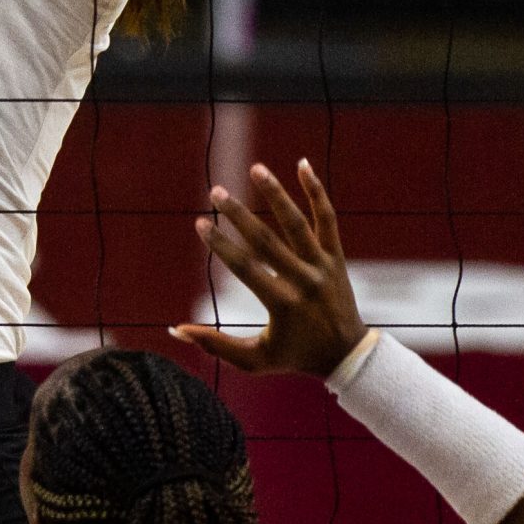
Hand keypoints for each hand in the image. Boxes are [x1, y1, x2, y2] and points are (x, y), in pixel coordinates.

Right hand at [171, 159, 369, 378]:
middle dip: (238, 215)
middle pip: (267, 241)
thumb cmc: (296, 356)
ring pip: (298, 223)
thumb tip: (175, 329)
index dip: (221, 245)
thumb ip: (215, 344)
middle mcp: (305, 281)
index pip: (246, 268)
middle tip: (216, 191)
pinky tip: (302, 164)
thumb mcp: (254, 359)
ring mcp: (323, 266)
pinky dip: (317, 191)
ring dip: (276, 194)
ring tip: (257, 168)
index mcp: (283, 304)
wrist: (348, 355)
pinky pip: (327, 218)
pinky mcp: (336, 256)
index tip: (200, 224)